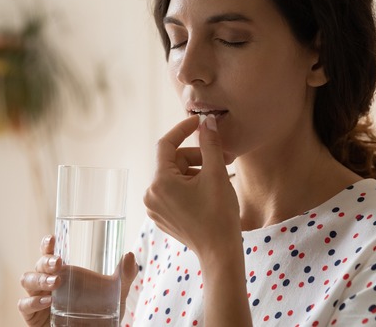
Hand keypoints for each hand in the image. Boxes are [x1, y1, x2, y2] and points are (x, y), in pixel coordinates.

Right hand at [17, 235, 137, 325]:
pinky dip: (32, 301)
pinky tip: (48, 301)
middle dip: (45, 261)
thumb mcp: (116, 293)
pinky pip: (24, 305)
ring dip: (39, 278)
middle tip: (59, 262)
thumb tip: (130, 255)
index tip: (52, 238)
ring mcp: (39, 298)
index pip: (51, 253)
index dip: (47, 244)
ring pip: (27, 280)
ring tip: (55, 282)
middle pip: (39, 264)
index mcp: (64, 271)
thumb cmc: (101, 313)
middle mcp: (49, 282)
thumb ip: (124, 275)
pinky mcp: (33, 316)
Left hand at [143, 115, 240, 257]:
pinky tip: (210, 191)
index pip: (166, 144)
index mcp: (160, 182)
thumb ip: (210, 144)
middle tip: (225, 158)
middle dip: (198, 156)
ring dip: (196, 171)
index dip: (183, 129)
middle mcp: (151, 194)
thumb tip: (207, 122)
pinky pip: (173, 192)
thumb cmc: (219, 214)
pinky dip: (190, 186)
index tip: (199, 122)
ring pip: (174, 176)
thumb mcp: (217, 174)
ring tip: (220, 177)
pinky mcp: (162, 217)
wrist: (220, 253)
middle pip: (173, 162)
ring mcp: (155, 208)